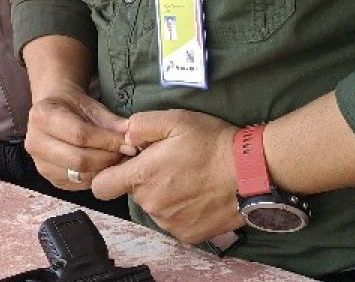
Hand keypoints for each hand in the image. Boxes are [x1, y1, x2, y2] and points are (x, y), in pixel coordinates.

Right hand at [24, 85, 132, 191]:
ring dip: (104, 169)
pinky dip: (96, 177)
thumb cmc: (74, 107)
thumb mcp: (92, 107)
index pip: (80, 135)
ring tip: (117, 159)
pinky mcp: (50, 179)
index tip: (129, 142)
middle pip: (79, 159)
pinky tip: (105, 167)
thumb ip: (112, 121)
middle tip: (126, 153)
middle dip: (108, 157)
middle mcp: (34, 142)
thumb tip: (132, 135)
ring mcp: (40, 164)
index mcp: (42, 117)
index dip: (107, 140)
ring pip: (79, 175)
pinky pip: (78, 184)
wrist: (54, 113)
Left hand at [92, 109, 241, 243]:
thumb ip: (140, 125)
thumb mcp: (175, 119)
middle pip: (133, 193)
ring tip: (189, 178)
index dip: (109, 174)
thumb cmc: (212, 142)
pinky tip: (198, 194)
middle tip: (170, 163)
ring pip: (154, 207)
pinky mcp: (189, 235)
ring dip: (164, 194)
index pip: (101, 186)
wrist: (252, 172)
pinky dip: (181, 210)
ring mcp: (170, 223)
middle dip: (145, 179)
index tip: (127, 164)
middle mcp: (152, 204)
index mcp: (142, 176)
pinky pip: (174, 221)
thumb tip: (125, 136)